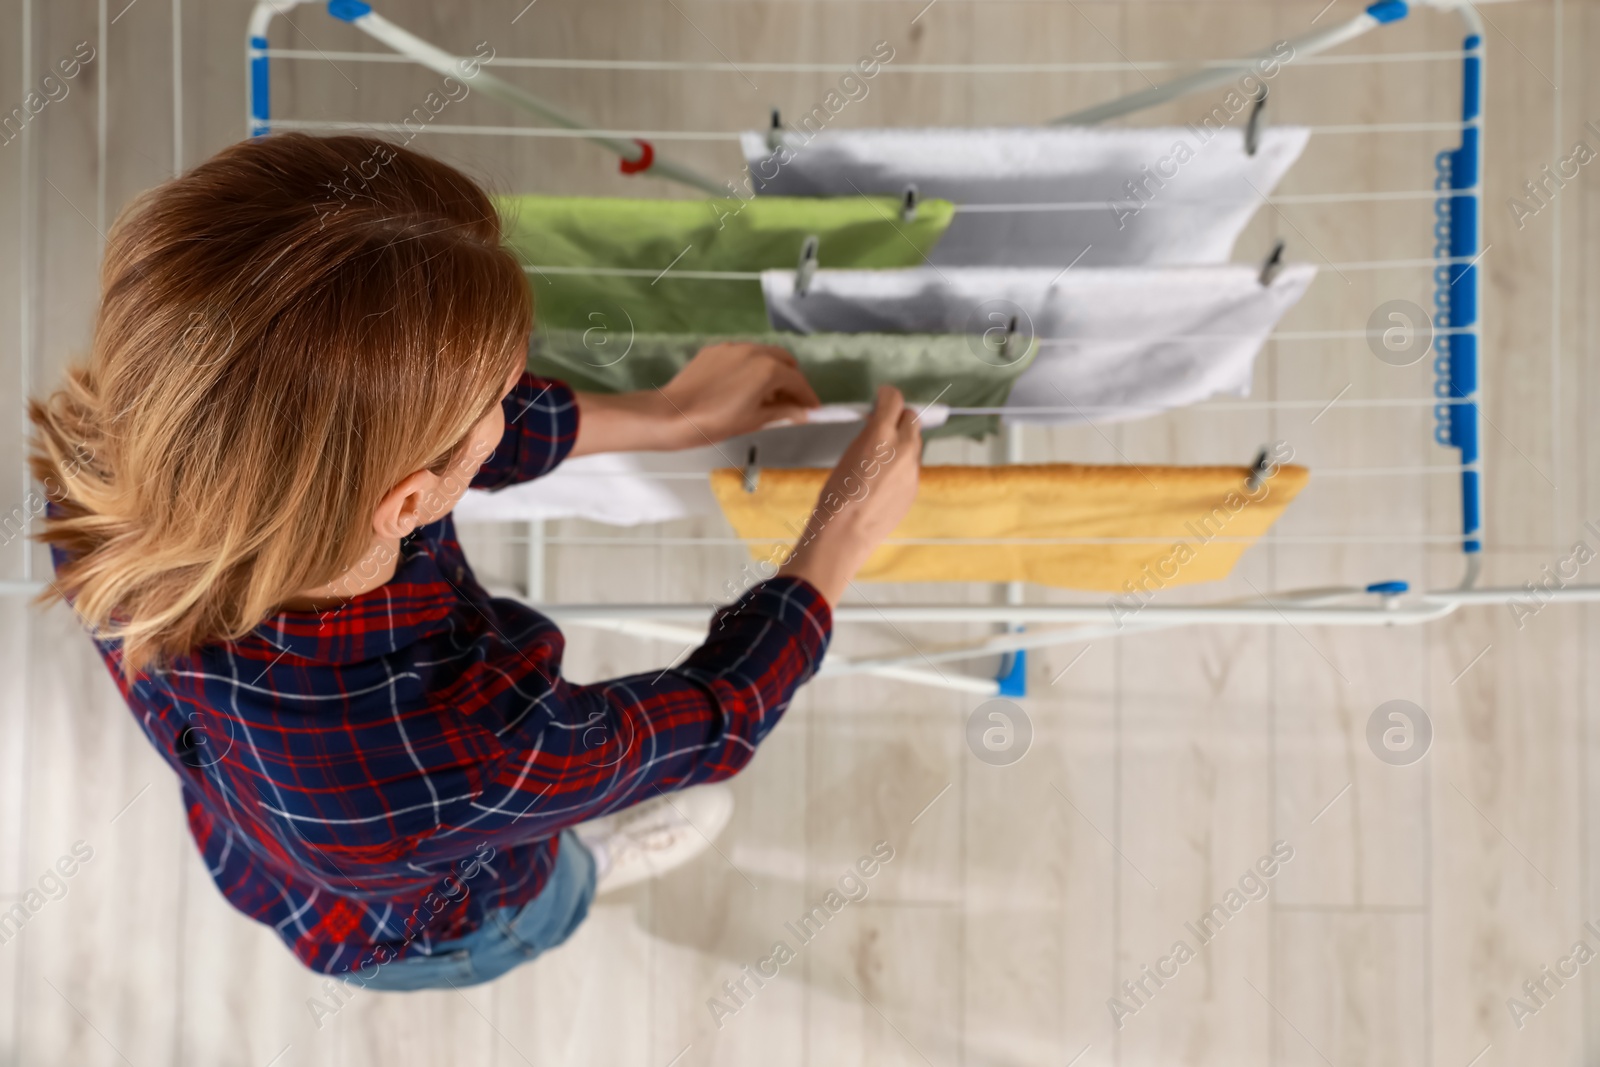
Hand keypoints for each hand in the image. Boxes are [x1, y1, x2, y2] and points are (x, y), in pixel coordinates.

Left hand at [570, 343, 821, 455]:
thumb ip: (782, 412)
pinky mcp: (714, 350)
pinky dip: (751, 367)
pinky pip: (741, 355)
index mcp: (767, 368)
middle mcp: (752, 351)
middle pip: (784, 361)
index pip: (797, 381)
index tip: (813, 409)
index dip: (808, 397)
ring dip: (772, 371)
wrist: (672, 415)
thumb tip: (801, 412)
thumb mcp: (754, 420)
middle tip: (793, 401)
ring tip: (768, 395)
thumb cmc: (715, 422)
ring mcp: (732, 347)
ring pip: (763, 354)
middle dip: (792, 379)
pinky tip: (743, 386)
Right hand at [778, 385, 921, 604]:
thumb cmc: (835, 495)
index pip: (895, 400)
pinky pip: (911, 468)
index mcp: (881, 435)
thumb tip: (877, 427)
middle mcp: (904, 448)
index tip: (882, 398)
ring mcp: (913, 470)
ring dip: (902, 443)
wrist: (845, 535)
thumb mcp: (847, 455)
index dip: (887, 396)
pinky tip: (882, 483)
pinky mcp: (915, 488)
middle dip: (899, 419)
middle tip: (883, 426)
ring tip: (881, 458)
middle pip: (912, 419)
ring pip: (914, 445)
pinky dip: (901, 467)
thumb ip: (869, 437)